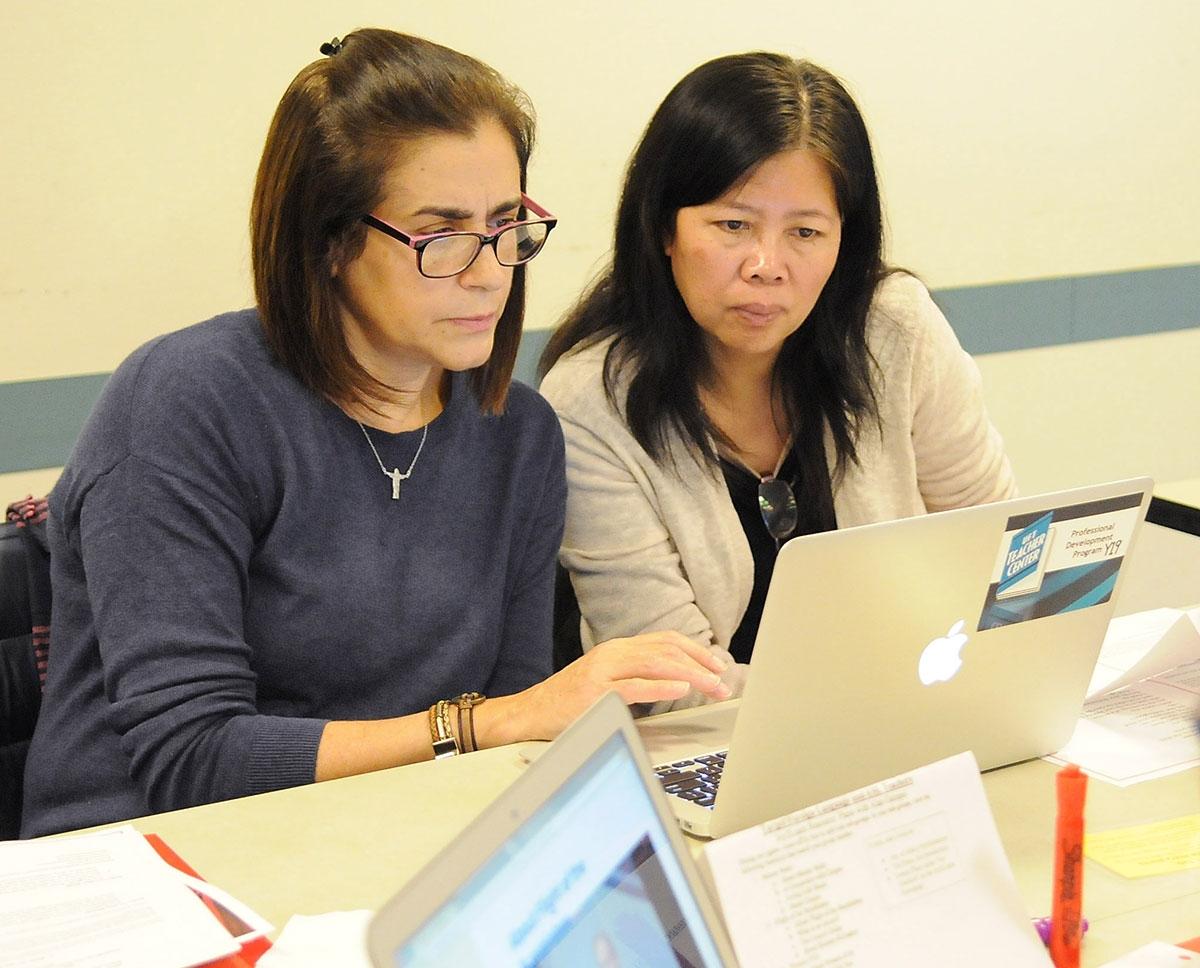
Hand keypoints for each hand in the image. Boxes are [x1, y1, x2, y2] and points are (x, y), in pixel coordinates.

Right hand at [517, 631, 731, 738]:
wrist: (530, 712)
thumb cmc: (570, 701)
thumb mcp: (608, 680)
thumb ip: (638, 676)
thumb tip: (678, 683)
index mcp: (619, 649)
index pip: (666, 641)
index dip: (696, 651)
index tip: (718, 665)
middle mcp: (613, 653)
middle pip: (666, 650)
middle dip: (700, 664)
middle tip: (724, 681)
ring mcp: (603, 671)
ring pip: (656, 664)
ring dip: (690, 674)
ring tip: (712, 685)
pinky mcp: (595, 692)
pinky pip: (635, 687)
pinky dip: (662, 686)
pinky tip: (681, 689)